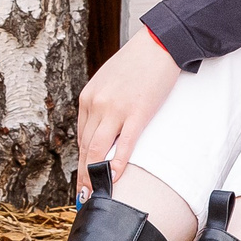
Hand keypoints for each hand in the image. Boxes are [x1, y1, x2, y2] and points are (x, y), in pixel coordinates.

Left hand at [72, 31, 183, 201]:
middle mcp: (97, 103)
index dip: (81, 161)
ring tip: (94, 194)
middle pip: (87, 147)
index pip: (81, 136)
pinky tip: (115, 178)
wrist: (159, 44)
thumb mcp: (108, 80)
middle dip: (83, 173)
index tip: (81, 178)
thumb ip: (101, 103)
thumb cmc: (136, 62)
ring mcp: (116, 109)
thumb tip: (101, 128)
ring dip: (94, 175)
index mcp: (88, 96)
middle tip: (83, 195)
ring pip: (99, 149)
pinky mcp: (138, 113)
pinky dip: (118, 163)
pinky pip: (125, 144)